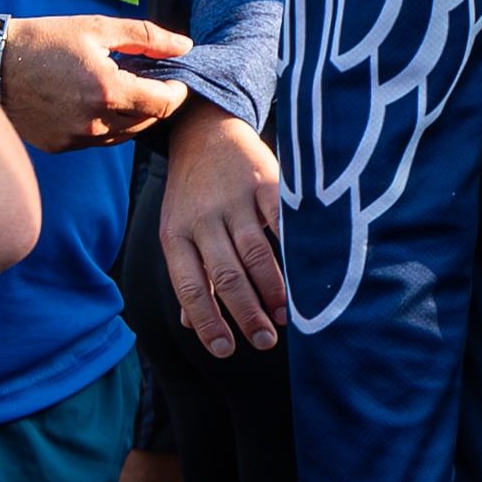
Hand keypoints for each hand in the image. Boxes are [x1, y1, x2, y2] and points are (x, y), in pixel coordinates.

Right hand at [0, 13, 191, 150]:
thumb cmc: (45, 41)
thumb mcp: (97, 28)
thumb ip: (146, 37)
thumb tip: (184, 46)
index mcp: (108, 91)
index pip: (165, 104)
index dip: (178, 90)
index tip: (175, 77)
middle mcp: (94, 121)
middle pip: (149, 121)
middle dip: (157, 101)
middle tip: (151, 79)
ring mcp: (76, 137)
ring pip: (126, 134)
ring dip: (134, 114)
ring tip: (123, 88)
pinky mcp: (60, 145)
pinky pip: (99, 140)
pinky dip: (108, 124)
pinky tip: (97, 102)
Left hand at [160, 105, 286, 357]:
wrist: (205, 130)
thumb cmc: (193, 191)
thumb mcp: (178, 229)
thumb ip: (190, 275)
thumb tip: (189, 323)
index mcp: (176, 235)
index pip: (190, 287)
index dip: (208, 321)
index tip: (227, 350)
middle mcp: (202, 219)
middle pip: (226, 275)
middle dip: (247, 314)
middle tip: (265, 341)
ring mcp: (234, 200)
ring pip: (255, 254)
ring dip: (273, 290)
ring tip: (285, 317)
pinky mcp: (264, 182)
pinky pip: (280, 221)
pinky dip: (293, 249)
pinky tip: (305, 273)